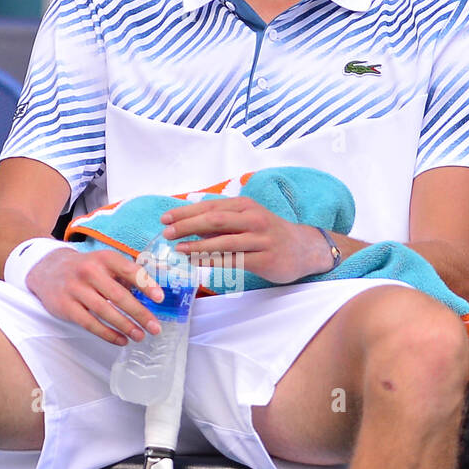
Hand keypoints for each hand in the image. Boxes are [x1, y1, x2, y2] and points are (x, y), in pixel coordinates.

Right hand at [26, 247, 164, 346]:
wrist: (48, 271)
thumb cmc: (87, 269)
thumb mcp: (105, 263)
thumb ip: (128, 274)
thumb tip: (156, 290)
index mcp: (104, 258)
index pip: (129, 270)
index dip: (146, 284)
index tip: (159, 298)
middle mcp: (89, 271)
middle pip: (118, 295)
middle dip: (139, 313)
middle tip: (155, 328)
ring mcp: (76, 289)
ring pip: (105, 311)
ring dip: (126, 326)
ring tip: (140, 336)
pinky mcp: (66, 306)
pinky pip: (90, 324)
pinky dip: (108, 334)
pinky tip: (121, 339)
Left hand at [161, 198, 333, 285]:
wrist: (304, 248)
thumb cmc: (268, 233)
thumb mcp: (246, 219)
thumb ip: (221, 220)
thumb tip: (188, 223)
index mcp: (245, 206)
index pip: (209, 206)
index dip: (185, 212)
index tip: (165, 219)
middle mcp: (253, 219)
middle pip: (215, 219)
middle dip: (188, 225)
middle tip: (167, 233)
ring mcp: (260, 239)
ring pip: (224, 241)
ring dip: (198, 245)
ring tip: (179, 249)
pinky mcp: (265, 259)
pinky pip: (235, 260)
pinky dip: (214, 261)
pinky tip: (198, 262)